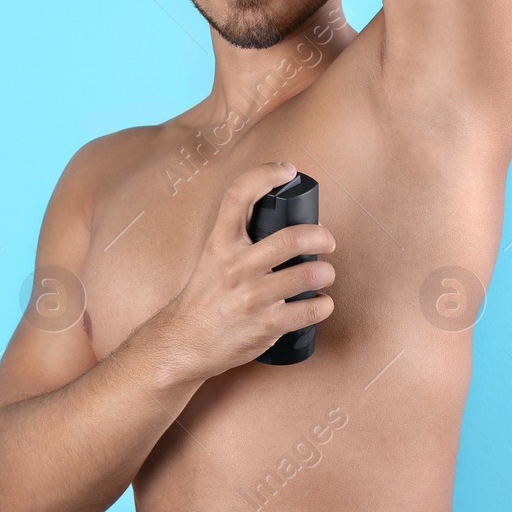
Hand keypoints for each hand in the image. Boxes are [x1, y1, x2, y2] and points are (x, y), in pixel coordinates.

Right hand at [157, 161, 335, 378]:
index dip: (265, 175)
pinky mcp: (265, 326)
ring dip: (326, 272)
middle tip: (327, 240)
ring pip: (306, 275)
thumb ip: (239, 235)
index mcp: (220, 243)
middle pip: (289, 239)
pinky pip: (309, 311)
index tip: (287, 170)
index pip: (238, 196)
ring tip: (325, 273)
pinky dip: (323, 305)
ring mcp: (251, 298)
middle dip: (320, 236)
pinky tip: (321, 303)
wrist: (184, 341)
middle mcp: (235, 267)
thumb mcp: (213, 256)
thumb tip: (284, 215)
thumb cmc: (206, 296)